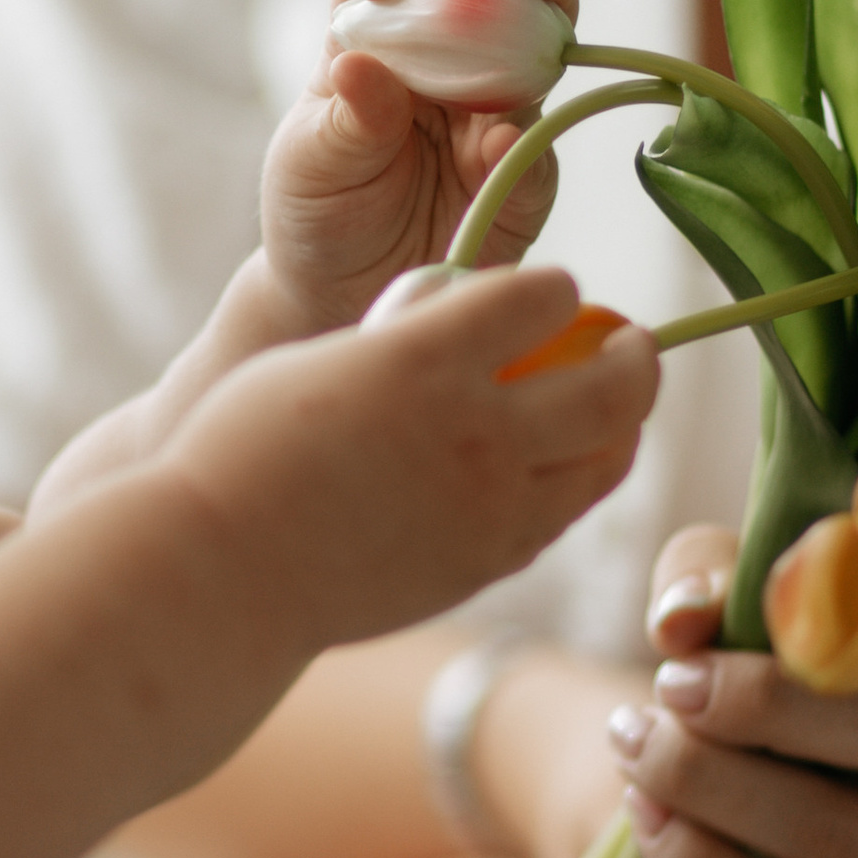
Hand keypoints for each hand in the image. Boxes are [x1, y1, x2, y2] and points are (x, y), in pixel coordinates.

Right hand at [171, 264, 656, 662]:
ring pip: (607, 460)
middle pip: (614, 384)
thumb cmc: (243, 449)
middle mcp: (476, 431)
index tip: (551, 291)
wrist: (221, 569)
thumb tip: (454, 319)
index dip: (555, 288)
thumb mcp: (322, 360)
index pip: (542, 298)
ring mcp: (490, 508)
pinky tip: (555, 470)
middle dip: (636, 355)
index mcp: (423, 359)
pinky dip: (574, 483)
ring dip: (623, 425)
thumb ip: (401, 341)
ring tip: (613, 410)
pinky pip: (560, 515)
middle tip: (631, 342)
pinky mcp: (486, 564)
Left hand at [255, 0, 579, 333]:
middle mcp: (448, 66)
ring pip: (529, 51)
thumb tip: (359, 68)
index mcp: (383, 45)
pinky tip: (502, 137)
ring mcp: (493, 116)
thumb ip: (346, 117)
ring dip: (535, 11)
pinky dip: (522, 140)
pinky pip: (535, 153)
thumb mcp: (312, 160)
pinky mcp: (523, 178)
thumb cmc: (319, 209)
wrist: (342, 297)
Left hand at [608, 526, 857, 857]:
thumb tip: (684, 616)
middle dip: (771, 705)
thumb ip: (730, 584)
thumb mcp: (771, 617)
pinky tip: (649, 821)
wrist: (778, 853)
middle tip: (672, 684)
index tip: (786, 606)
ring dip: (719, 786)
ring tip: (636, 744)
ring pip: (850, 840)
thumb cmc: (793, 701)